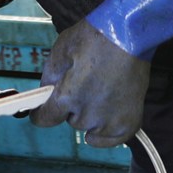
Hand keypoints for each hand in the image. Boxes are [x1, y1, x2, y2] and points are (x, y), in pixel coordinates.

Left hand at [34, 20, 150, 146]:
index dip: (41, 114)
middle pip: (70, 121)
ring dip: (91, 116)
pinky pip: (111, 139)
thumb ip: (49, 77)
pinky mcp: (129, 122)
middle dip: (72, 106)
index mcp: (67, 97)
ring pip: (90, 128)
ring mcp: (110, 121)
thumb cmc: (95, 37)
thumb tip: (46, 93)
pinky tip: (104, 123)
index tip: (41, 111)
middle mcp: (88, 114)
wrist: (130, 33)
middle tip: (84, 84)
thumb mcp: (61, 50)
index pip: (45, 119)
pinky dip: (107, 134)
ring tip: (101, 92)